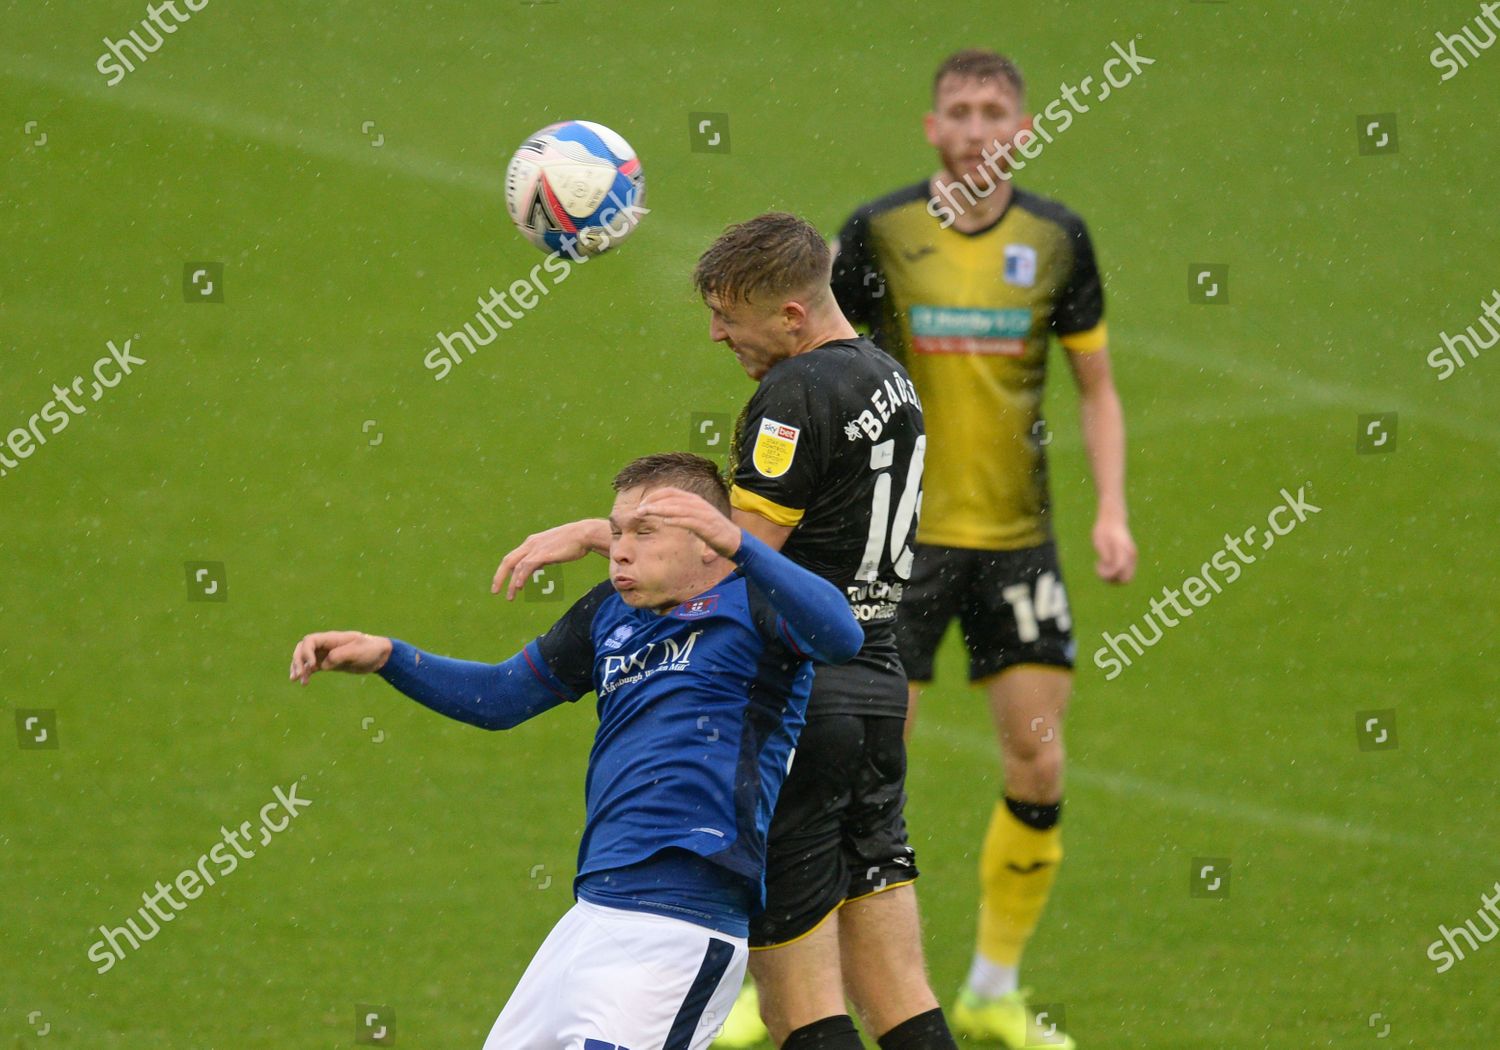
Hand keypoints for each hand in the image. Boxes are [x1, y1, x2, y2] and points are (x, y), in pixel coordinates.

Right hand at [288, 631, 391, 684]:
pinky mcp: (328, 663)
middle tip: (298, 676)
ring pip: (304, 658)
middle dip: (297, 661)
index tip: (312, 666)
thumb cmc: (370, 650)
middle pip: (302, 648)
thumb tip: (322, 665)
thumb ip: (340, 656)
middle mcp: (326, 645)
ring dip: (298, 667)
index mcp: (332, 638)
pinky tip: (304, 683)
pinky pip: (312, 667)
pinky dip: (306, 673)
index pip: (310, 641)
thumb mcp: (357, 652)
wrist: (380, 656)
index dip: (306, 652)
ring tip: (297, 680)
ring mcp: (326, 654)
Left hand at [493, 518, 608, 599]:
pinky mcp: (544, 553)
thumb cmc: (572, 543)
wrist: (584, 534)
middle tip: (495, 591)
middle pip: (508, 561)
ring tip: (510, 596)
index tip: (502, 584)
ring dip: (511, 583)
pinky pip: (528, 565)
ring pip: (517, 566)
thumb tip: (536, 568)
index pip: (512, 558)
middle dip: (499, 577)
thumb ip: (542, 558)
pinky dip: (521, 576)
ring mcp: (536, 548)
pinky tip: (519, 586)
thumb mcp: (552, 550)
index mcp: (532, 543)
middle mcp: (530, 544)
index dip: (504, 571)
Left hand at [636, 487, 741, 557]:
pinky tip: (665, 522)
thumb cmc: (713, 530)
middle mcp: (698, 504)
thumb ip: (683, 514)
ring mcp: (703, 515)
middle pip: (671, 498)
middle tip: (638, 510)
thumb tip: (665, 516)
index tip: (642, 504)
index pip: (671, 491)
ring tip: (645, 513)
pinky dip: (677, 520)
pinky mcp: (707, 527)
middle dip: (653, 503)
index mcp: (694, 499)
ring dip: (659, 510)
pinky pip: (689, 521)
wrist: (734, 540)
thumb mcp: (696, 518)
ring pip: (678, 508)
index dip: (655, 496)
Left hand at [1093, 516, 1136, 583]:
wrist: (1113, 521)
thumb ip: (1105, 551)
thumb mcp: (1100, 540)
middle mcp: (1131, 556)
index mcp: (1123, 550)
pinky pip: (1124, 574)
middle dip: (1111, 579)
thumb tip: (1107, 563)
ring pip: (1126, 579)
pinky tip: (1105, 565)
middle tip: (1100, 569)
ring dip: (1112, 579)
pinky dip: (1114, 574)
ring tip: (1101, 567)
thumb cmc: (1104, 530)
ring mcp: (1132, 559)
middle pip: (1125, 580)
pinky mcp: (1130, 560)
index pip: (1118, 570)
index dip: (1107, 573)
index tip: (1098, 564)